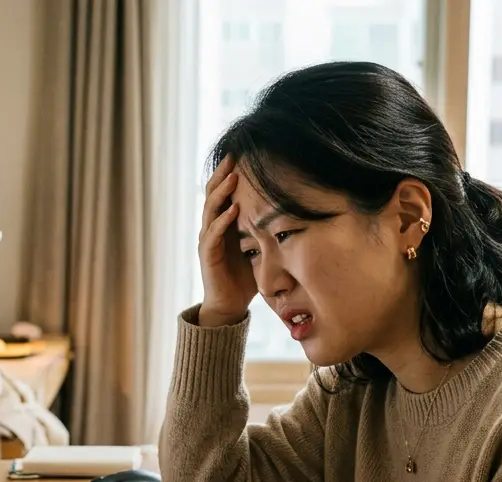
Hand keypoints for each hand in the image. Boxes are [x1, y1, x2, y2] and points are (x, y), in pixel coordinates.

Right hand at [198, 156, 257, 326]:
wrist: (229, 305)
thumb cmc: (244, 277)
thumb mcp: (259, 248)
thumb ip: (267, 231)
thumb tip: (294, 216)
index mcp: (223, 224)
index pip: (223, 192)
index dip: (229, 174)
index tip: (241, 155)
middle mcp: (212, 228)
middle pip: (213, 193)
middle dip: (222, 174)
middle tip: (233, 156)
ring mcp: (208, 240)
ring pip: (211, 209)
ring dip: (222, 192)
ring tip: (233, 176)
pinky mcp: (207, 254)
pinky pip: (213, 233)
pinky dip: (223, 220)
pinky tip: (233, 209)